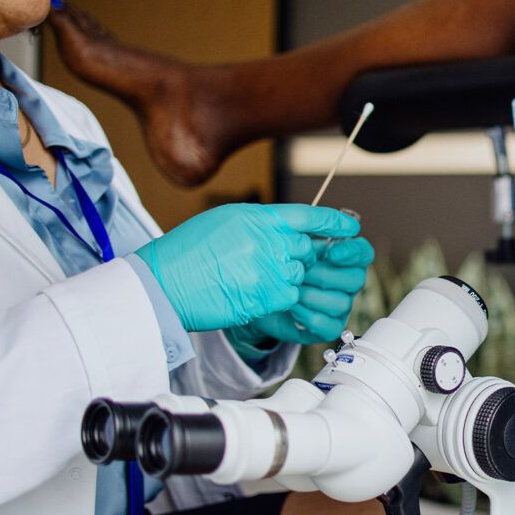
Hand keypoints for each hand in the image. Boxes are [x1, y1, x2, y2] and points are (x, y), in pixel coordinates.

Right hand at [135, 204, 359, 331]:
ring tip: (247, 281)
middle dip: (294, 259)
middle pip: (305, 249)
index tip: (350, 227)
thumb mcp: (223, 223)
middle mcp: (268, 239)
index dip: (331, 222)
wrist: (164, 283)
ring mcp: (270, 268)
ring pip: (297, 275)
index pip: (306, 215)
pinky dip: (275, 299)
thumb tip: (282, 232)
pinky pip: (288, 297)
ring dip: (281, 281)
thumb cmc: (185, 253)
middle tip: (268, 265)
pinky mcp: (269, 295)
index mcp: (257, 217)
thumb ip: (258, 225)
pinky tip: (249, 295)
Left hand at [228, 237, 374, 346]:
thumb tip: (348, 223)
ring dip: (311, 296)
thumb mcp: (287, 232)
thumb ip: (315, 220)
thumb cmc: (274, 260)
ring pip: (341, 303)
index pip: (363, 252)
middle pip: (355, 279)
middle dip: (323, 275)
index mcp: (342, 256)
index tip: (332, 253)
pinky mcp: (328, 327)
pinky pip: (329, 325)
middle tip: (299, 272)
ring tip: (291, 290)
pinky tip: (292, 308)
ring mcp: (339, 305)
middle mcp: (345, 281)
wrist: (254, 290)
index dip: (353, 252)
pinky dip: (308, 316)